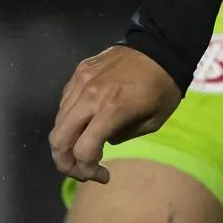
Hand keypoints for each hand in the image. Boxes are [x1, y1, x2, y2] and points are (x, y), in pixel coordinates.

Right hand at [49, 47, 181, 181]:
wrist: (159, 46)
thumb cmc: (164, 87)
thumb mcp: (153, 121)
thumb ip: (124, 136)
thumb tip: (102, 141)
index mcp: (111, 111)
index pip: (83, 150)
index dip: (88, 170)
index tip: (103, 176)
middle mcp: (89, 97)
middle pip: (58, 139)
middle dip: (65, 163)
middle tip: (82, 171)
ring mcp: (79, 83)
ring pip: (58, 122)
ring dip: (66, 143)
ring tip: (83, 150)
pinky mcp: (78, 73)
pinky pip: (64, 103)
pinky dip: (69, 121)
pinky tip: (86, 124)